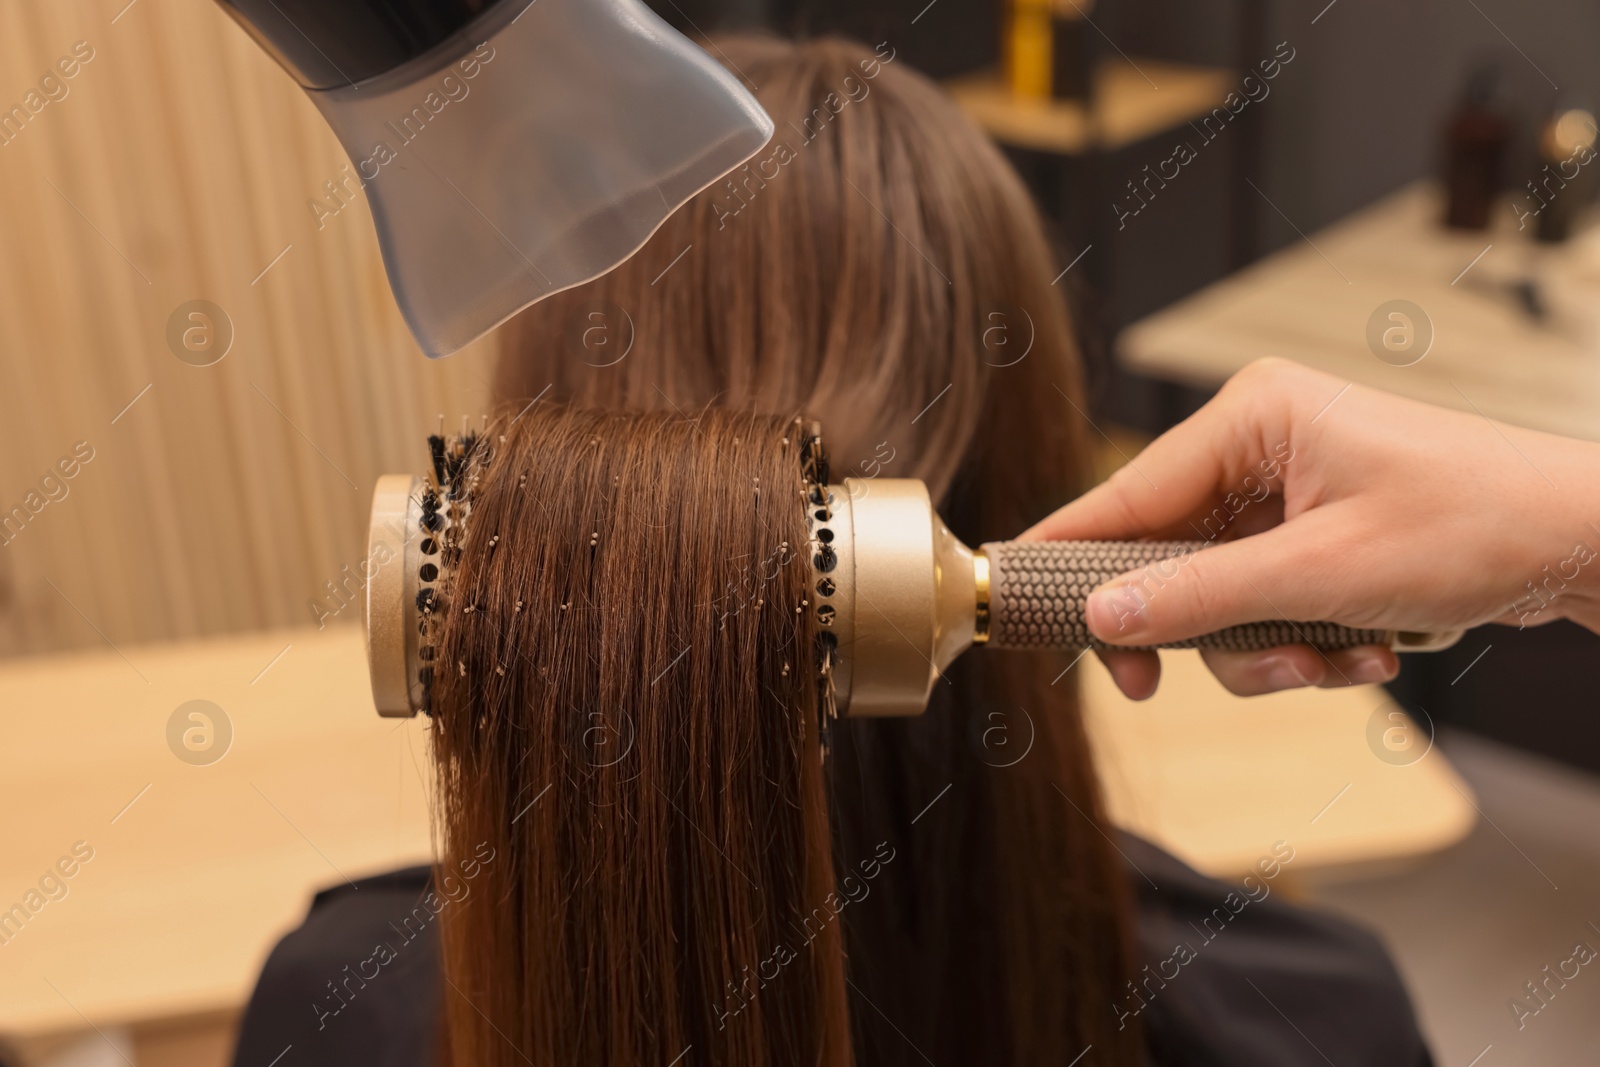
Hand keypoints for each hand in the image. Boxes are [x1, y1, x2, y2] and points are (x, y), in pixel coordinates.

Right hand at [1022, 359, 1599, 699]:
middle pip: (1163, 555)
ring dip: (1263, 650)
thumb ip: (1200, 596)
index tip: (1012, 598)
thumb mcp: (1324, 573)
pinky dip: (1300, 643)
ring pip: (1214, 594)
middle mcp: (1259, 447)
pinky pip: (1263, 603)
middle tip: (1157, 689)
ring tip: (1333, 664)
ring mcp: (1287, 493)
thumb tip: (1100, 617)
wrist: (1585, 541)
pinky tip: (1363, 655)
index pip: (1126, 492)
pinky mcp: (1314, 534)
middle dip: (1194, 630)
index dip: (1068, 554)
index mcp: (1251, 418)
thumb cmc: (1475, 525)